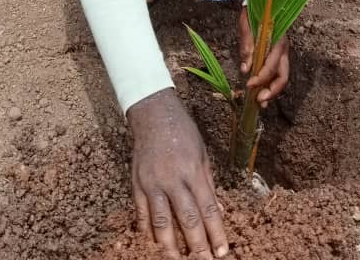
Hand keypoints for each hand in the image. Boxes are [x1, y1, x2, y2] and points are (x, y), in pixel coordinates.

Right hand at [127, 88, 228, 258]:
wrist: (153, 113)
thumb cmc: (182, 131)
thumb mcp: (202, 153)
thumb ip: (209, 185)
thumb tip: (219, 213)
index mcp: (193, 171)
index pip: (208, 208)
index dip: (216, 233)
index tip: (223, 252)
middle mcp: (172, 179)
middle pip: (187, 220)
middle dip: (197, 247)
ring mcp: (152, 183)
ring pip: (162, 223)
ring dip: (170, 248)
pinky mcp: (137, 184)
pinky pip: (142, 214)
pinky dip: (147, 233)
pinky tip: (153, 247)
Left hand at [237, 5, 289, 107]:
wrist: (260, 0)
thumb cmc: (252, 11)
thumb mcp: (246, 24)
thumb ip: (246, 45)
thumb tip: (245, 69)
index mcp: (278, 40)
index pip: (272, 65)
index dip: (261, 77)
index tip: (249, 84)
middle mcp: (283, 49)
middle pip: (283, 76)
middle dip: (272, 91)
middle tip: (259, 101)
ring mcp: (282, 54)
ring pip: (281, 78)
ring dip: (271, 92)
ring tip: (260, 103)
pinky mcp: (277, 57)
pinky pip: (276, 74)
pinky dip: (269, 86)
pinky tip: (261, 94)